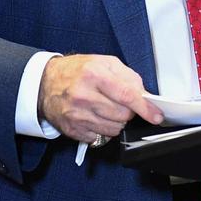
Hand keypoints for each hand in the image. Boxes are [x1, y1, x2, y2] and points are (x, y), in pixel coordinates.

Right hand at [38, 54, 163, 144]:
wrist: (45, 82)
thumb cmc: (77, 71)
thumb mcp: (104, 63)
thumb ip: (128, 77)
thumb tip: (145, 95)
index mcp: (94, 75)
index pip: (127, 96)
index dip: (145, 108)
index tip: (156, 116)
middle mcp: (84, 95)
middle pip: (122, 115)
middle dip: (129, 111)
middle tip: (121, 103)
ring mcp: (76, 115)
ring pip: (113, 128)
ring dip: (118, 121)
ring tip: (108, 108)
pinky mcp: (71, 129)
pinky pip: (100, 137)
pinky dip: (104, 129)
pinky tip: (97, 116)